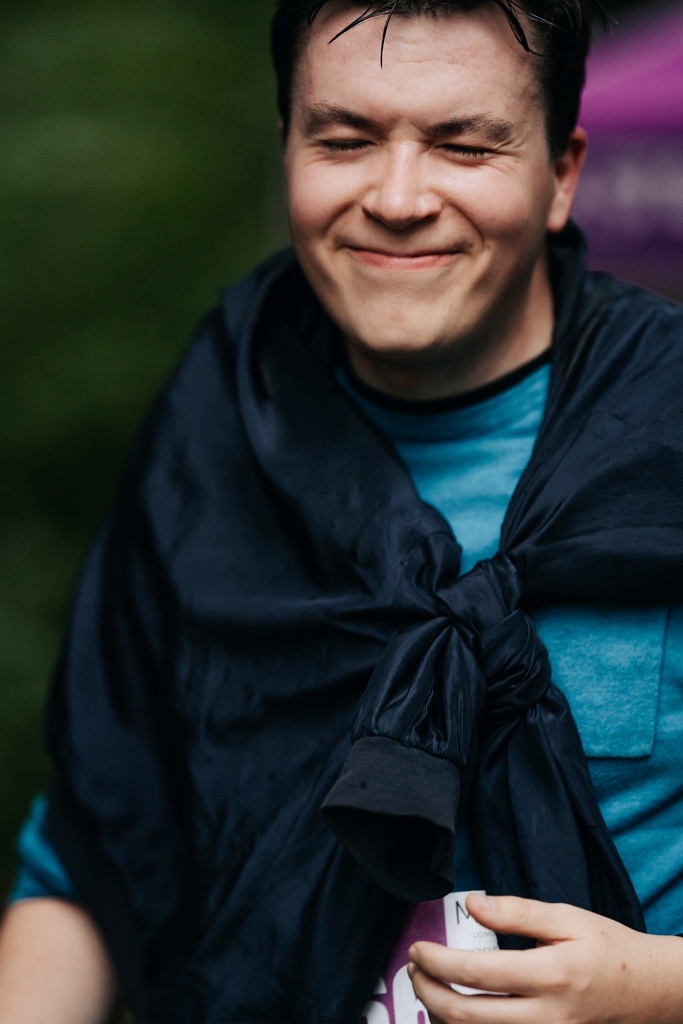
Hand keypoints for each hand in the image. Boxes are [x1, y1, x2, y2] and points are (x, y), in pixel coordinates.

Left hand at [408, 892, 682, 1023]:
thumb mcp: (565, 917)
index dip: (438, 961)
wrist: (643, 990)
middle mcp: (546, 1016)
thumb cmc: (604, 949)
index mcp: (550, 975)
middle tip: (414, 967)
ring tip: (426, 984)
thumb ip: (516, 912)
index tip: (419, 948)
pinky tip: (452, 1010)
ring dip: (441, 1015)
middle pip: (469, 1016)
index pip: (478, 973)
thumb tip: (472, 903)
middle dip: (429, 993)